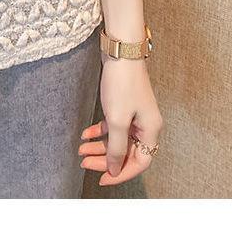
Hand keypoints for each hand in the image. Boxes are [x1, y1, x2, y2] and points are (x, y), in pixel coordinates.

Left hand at [79, 57, 162, 185]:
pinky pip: (112, 126)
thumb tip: (114, 168)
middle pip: (126, 152)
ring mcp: (134, 114)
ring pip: (117, 139)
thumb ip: (116, 147)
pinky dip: (98, 132)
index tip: (103, 179)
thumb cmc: (122, 84)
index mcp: (151, 130)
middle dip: (105, 160)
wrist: (121, 52)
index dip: (121, 173)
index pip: (140, 162)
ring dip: (98, 146)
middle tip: (85, 164)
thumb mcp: (117, 120)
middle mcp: (145, 124)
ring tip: (80, 151)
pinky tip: (84, 134)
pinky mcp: (123, 105)